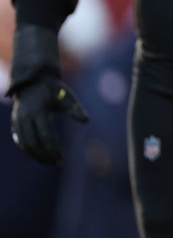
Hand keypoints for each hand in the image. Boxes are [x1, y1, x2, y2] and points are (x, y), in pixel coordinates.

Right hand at [8, 26, 87, 163]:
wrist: (33, 81)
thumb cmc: (53, 90)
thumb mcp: (67, 96)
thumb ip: (76, 108)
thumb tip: (86, 121)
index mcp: (37, 111)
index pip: (44, 135)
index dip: (53, 148)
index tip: (62, 157)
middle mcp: (24, 118)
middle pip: (32, 143)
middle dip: (44, 155)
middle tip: (58, 162)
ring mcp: (17, 122)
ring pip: (24, 145)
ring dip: (36, 155)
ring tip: (51, 161)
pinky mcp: (15, 124)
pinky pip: (20, 141)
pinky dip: (30, 150)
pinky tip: (42, 154)